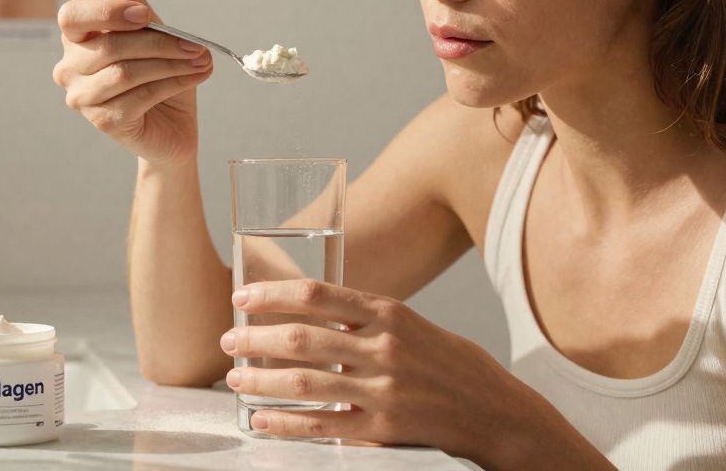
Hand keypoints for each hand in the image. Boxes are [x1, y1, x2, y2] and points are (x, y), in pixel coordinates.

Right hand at [53, 0, 213, 163]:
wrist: (171, 126)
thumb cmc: (159, 78)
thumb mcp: (156, 38)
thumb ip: (138, 14)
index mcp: (77, 40)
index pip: (73, 17)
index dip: (107, 12)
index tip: (144, 16)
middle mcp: (69, 69)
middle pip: (109, 46)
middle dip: (158, 42)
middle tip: (194, 45)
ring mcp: (83, 98)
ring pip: (125, 72)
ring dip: (170, 64)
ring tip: (201, 61)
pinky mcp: (104, 121)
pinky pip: (140, 96)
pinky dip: (173, 83)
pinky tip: (194, 77)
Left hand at [221, 279, 600, 468]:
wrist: (496, 412)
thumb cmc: (452, 365)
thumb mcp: (413, 325)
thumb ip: (366, 319)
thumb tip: (313, 313)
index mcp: (389, 314)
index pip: (317, 295)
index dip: (272, 294)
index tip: (242, 295)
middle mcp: (384, 348)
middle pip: (302, 338)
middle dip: (255, 339)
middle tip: (228, 340)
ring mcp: (382, 392)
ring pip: (304, 382)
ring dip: (261, 381)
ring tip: (235, 379)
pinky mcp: (382, 431)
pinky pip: (322, 425)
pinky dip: (285, 422)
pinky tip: (262, 420)